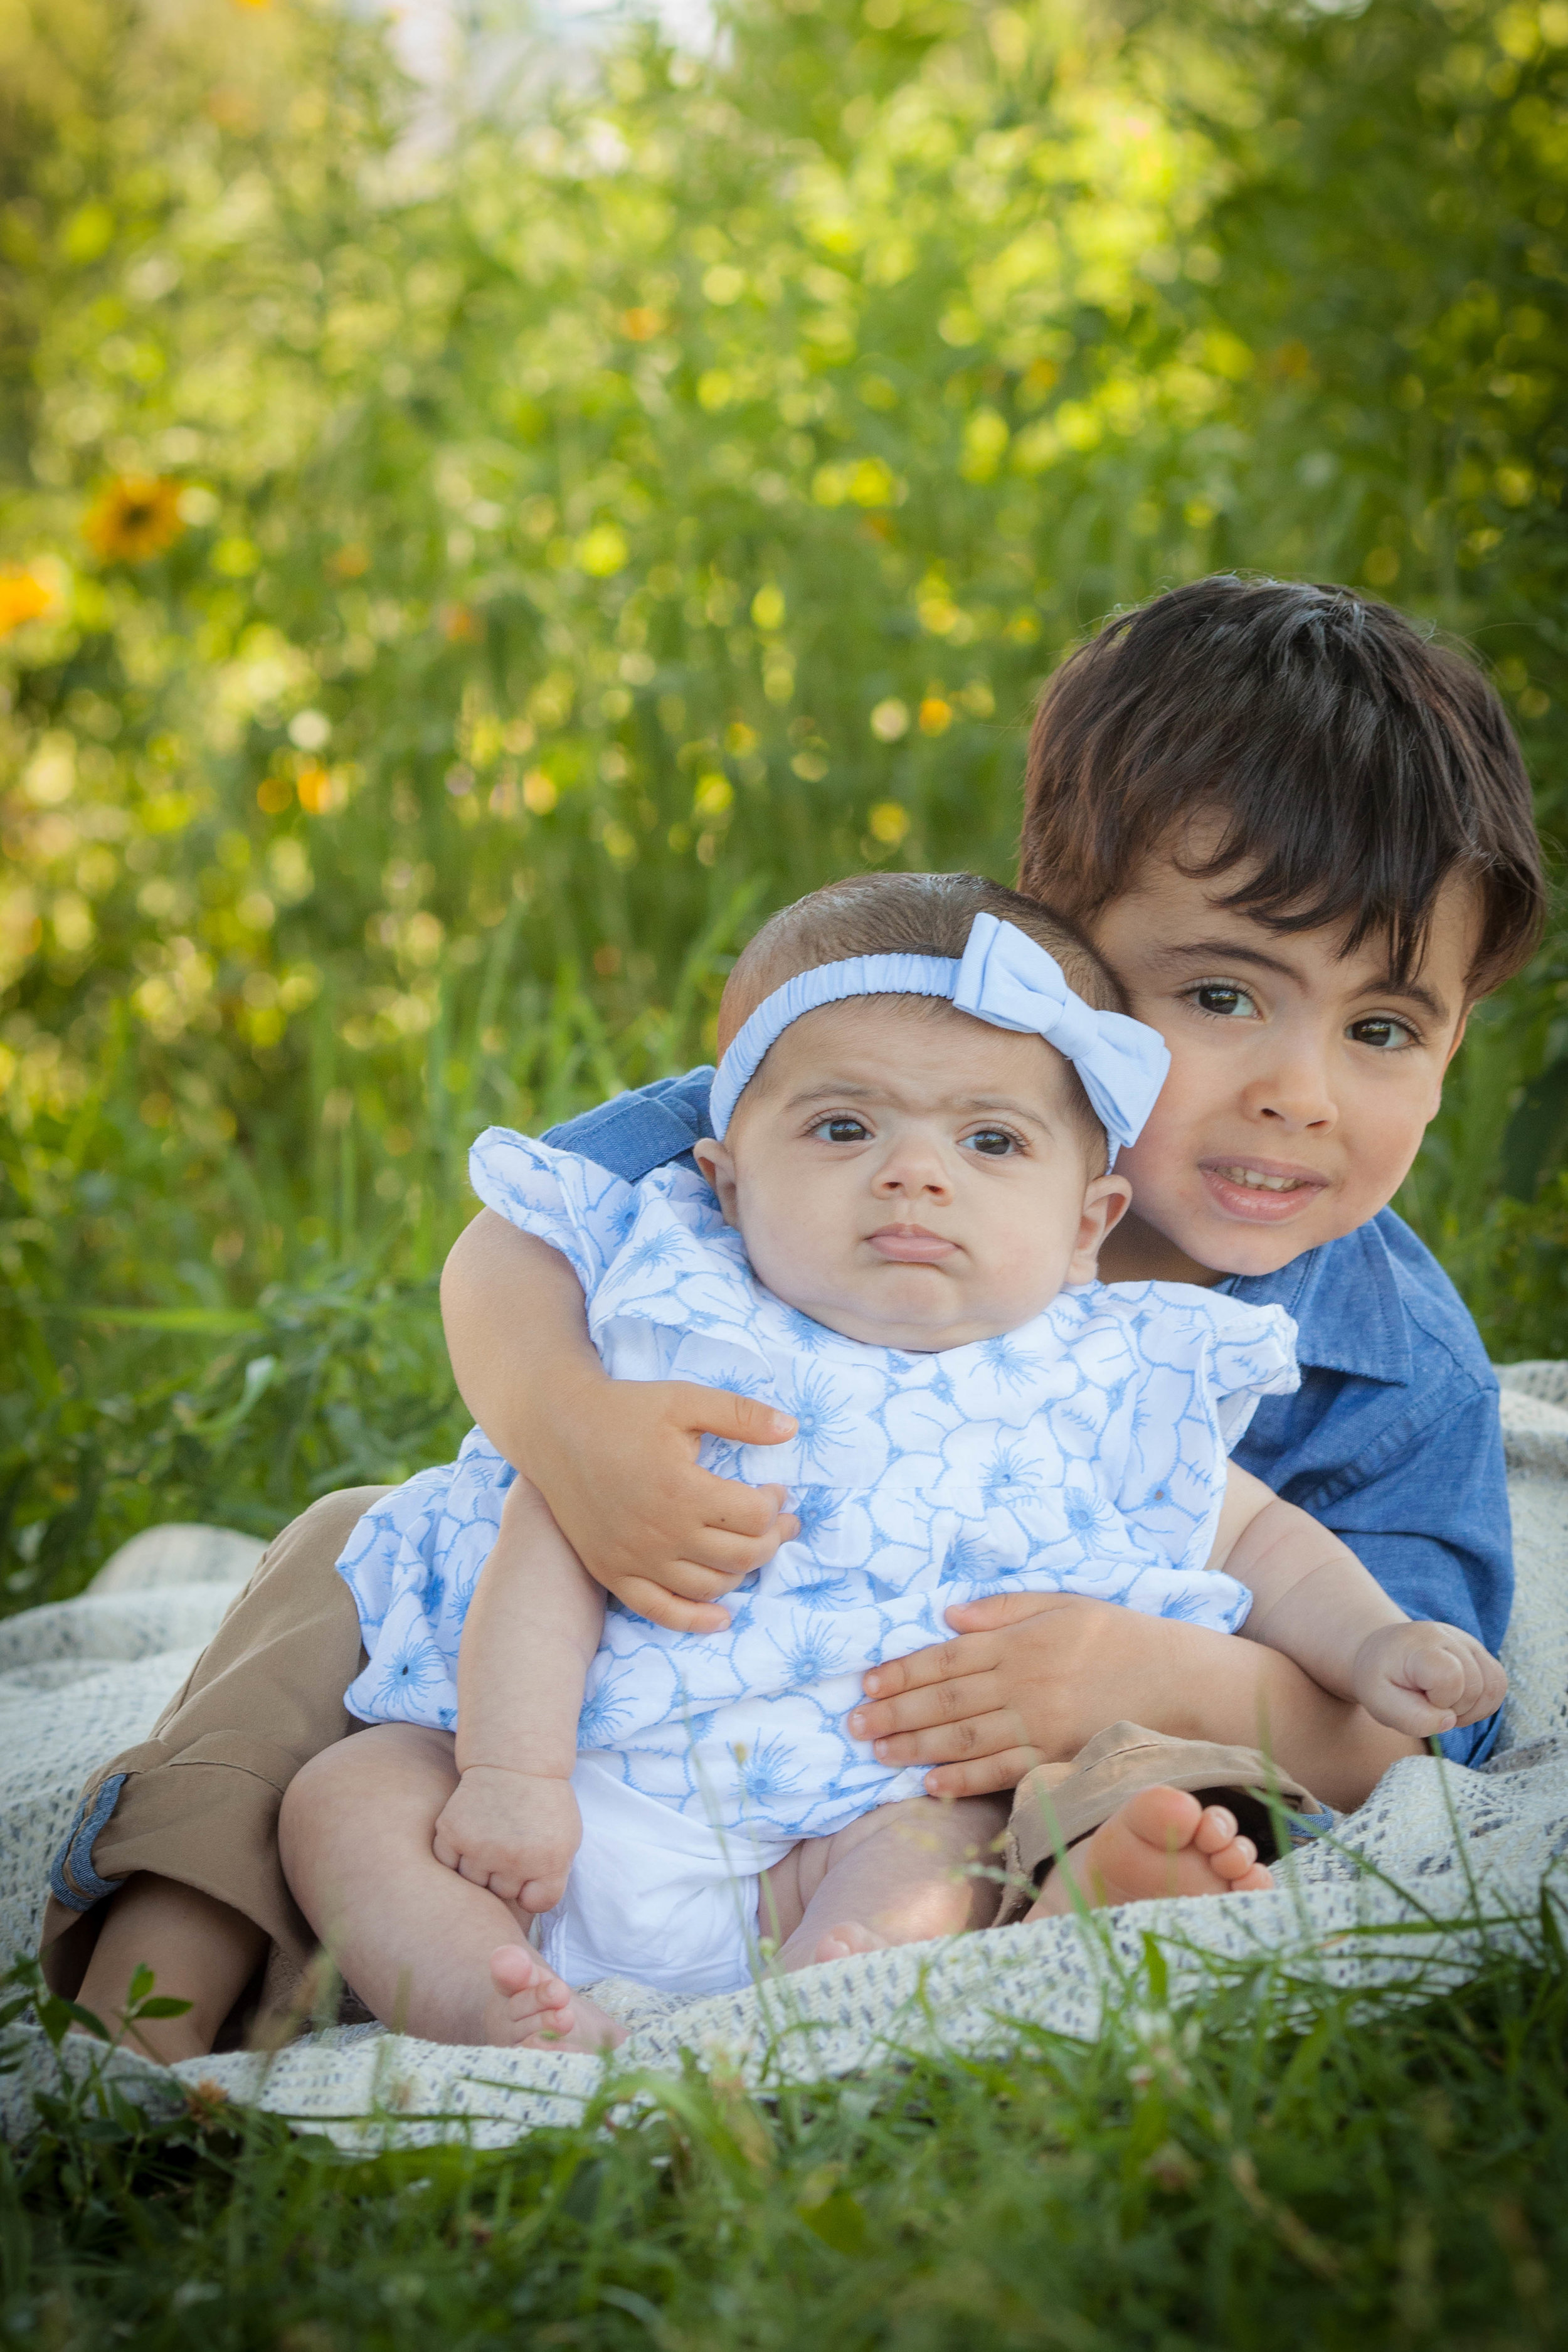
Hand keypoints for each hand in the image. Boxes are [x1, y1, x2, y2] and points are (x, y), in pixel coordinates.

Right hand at [432, 1764, 581, 1912]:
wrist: (516, 1761)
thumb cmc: (544, 1801)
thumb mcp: (566, 1838)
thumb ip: (552, 1876)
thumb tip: (527, 1906)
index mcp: (549, 1861)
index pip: (538, 1905)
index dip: (533, 1891)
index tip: (531, 1871)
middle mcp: (515, 1860)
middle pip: (502, 1895)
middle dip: (506, 1877)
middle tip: (509, 1847)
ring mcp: (481, 1848)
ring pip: (473, 1884)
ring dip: (479, 1869)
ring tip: (489, 1842)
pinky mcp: (453, 1834)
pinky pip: (447, 1865)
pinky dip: (454, 1857)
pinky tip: (468, 1838)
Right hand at [530, 1376, 798, 1632]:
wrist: (556, 1430)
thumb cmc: (623, 1412)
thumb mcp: (684, 1400)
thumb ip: (740, 1415)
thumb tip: (791, 1429)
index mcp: (682, 1489)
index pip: (755, 1517)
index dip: (775, 1504)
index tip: (774, 1489)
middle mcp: (661, 1533)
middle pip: (742, 1556)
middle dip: (772, 1539)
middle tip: (779, 1522)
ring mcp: (636, 1559)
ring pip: (711, 1586)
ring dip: (743, 1571)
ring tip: (750, 1547)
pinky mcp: (613, 1573)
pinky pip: (662, 1611)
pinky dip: (697, 1619)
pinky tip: (721, 1616)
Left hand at [848, 1591, 1182, 1797]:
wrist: (1180, 1679)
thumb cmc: (1120, 1636)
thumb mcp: (1062, 1604)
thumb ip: (1004, 1609)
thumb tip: (949, 1617)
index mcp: (1022, 1642)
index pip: (948, 1657)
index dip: (904, 1671)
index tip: (868, 1682)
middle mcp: (1024, 1684)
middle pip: (947, 1701)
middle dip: (896, 1713)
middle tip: (854, 1724)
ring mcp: (1041, 1725)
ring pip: (966, 1738)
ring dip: (916, 1747)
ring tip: (877, 1752)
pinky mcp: (1058, 1758)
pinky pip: (1003, 1772)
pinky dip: (963, 1780)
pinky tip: (930, 1783)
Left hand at [1349, 1621, 1506, 1736]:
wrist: (1384, 1652)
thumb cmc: (1380, 1679)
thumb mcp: (1378, 1702)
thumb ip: (1411, 1718)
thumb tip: (1449, 1721)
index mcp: (1419, 1646)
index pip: (1451, 1676)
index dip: (1441, 1700)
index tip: (1421, 1699)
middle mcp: (1448, 1637)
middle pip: (1475, 1686)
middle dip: (1455, 1709)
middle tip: (1429, 1705)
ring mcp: (1467, 1642)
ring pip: (1493, 1687)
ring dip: (1472, 1708)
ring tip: (1444, 1704)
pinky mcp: (1479, 1651)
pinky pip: (1498, 1684)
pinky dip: (1483, 1703)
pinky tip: (1459, 1702)